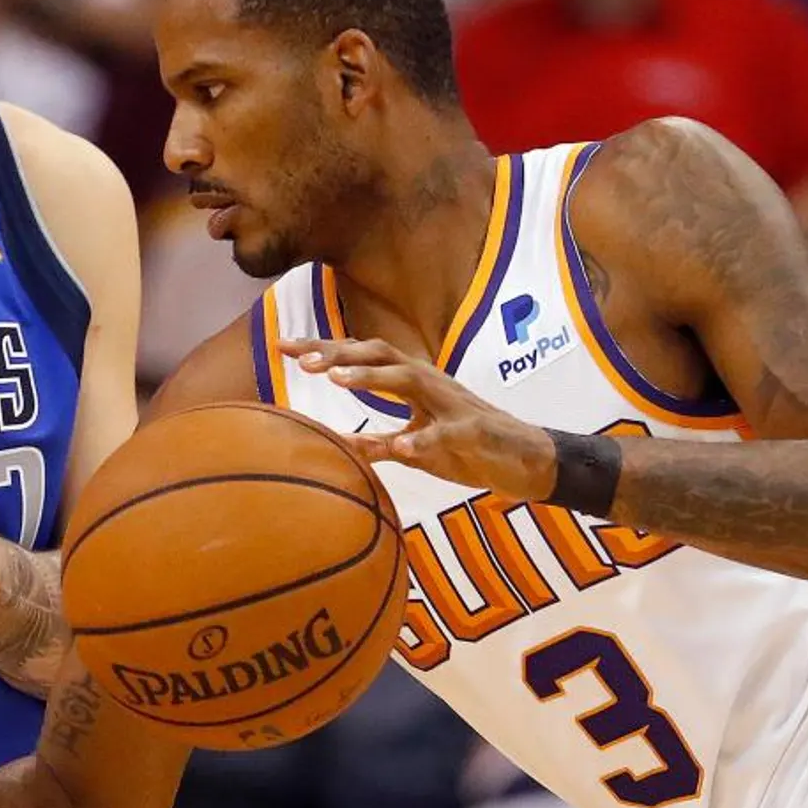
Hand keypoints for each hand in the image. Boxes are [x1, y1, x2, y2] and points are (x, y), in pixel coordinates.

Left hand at [282, 338, 555, 501]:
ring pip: (409, 379)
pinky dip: (423, 438)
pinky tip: (401, 447)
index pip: (362, 356)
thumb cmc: (466, 449)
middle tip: (301, 360)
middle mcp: (429, 382)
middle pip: (380, 354)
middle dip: (340, 354)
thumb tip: (336, 445)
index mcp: (412, 381)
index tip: (284, 347)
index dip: (324, 349)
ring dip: (372, 377)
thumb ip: (377, 444)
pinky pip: (445, 433)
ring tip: (337, 380)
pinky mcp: (473, 432)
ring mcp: (452, 403)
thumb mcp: (414, 447)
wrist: (524, 460)